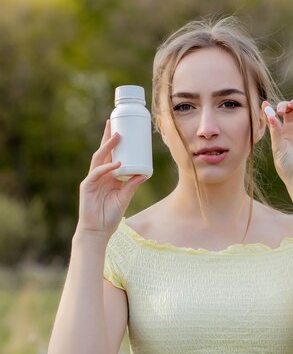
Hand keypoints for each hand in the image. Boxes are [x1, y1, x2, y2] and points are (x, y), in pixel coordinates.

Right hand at [76, 120, 146, 237]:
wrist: (98, 230)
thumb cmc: (110, 215)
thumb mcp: (125, 197)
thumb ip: (133, 185)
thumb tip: (145, 173)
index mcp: (108, 175)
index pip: (111, 155)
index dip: (114, 142)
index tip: (122, 129)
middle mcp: (99, 174)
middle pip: (103, 152)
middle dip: (107, 137)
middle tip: (114, 123)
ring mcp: (92, 179)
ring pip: (99, 158)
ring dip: (108, 147)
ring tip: (117, 136)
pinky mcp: (87, 187)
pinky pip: (97, 174)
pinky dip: (107, 168)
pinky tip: (116, 164)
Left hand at [263, 99, 292, 186]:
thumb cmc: (286, 164)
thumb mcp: (278, 146)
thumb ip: (275, 130)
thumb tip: (269, 114)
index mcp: (282, 131)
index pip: (277, 114)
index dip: (272, 107)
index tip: (265, 104)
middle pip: (290, 108)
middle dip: (285, 105)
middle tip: (281, 110)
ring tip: (292, 105)